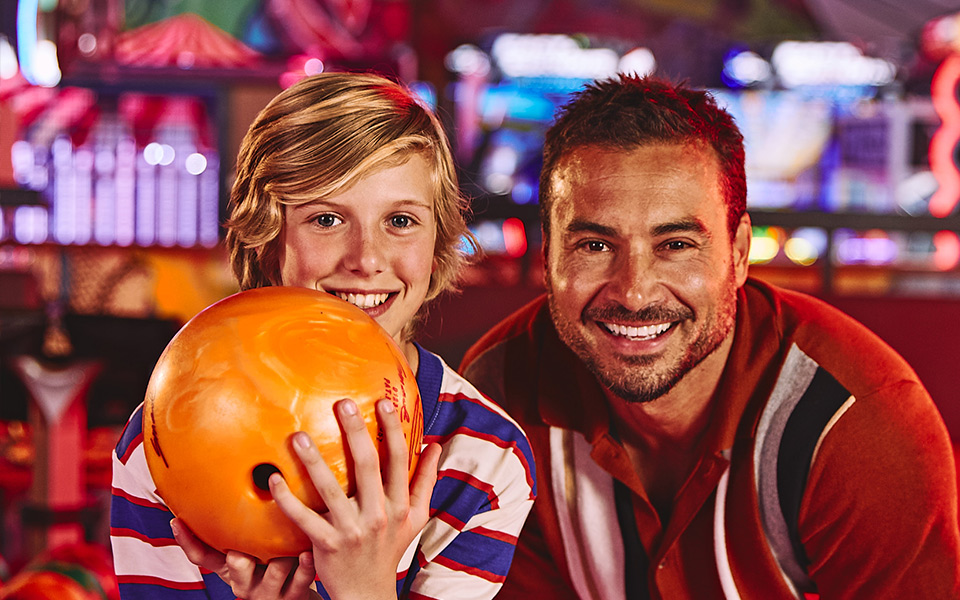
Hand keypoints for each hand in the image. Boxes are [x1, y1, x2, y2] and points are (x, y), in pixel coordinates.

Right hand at [171, 517, 317, 599]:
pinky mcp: (293, 595)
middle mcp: (245, 582)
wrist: (295, 598)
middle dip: (239, 559)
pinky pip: (300, 580)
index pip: (202, 557)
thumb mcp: (249, 552)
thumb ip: (238, 530)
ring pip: (274, 570)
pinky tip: (307, 553)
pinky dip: (304, 566)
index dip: (187, 541)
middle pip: (236, 567)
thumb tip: (229, 484)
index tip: (176, 520)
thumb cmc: (270, 566)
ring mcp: (269, 591)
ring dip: (282, 556)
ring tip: (291, 544)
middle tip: (241, 550)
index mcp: (230, 569)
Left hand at [269, 398, 442, 599]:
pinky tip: (274, 480)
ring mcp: (352, 530)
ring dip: (313, 461)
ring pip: (330, 489)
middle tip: (343, 404)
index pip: (398, 460)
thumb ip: (425, 481)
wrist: (368, 594)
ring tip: (298, 436)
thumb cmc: (391, 549)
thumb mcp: (416, 518)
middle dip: (356, 432)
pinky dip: (287, 500)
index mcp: (400, 504)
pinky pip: (304, 518)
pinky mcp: (327, 545)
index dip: (392, 429)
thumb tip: (435, 446)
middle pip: (367, 466)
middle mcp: (379, 514)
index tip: (382, 401)